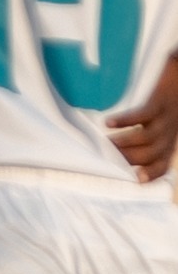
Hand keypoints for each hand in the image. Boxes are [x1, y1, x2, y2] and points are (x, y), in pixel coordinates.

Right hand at [107, 54, 177, 181]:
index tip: (133, 180)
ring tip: (104, 144)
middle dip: (127, 160)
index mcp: (170, 138)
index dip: (151, 174)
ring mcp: (166, 117)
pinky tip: (108, 122)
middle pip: (150, 154)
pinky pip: (142, 115)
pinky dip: (124, 121)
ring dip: (123, 144)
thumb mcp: (162, 118)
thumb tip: (114, 145)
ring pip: (146, 139)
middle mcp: (170, 131)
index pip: (162, 164)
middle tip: (104, 161)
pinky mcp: (160, 101)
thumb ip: (144, 133)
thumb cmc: (167, 93)